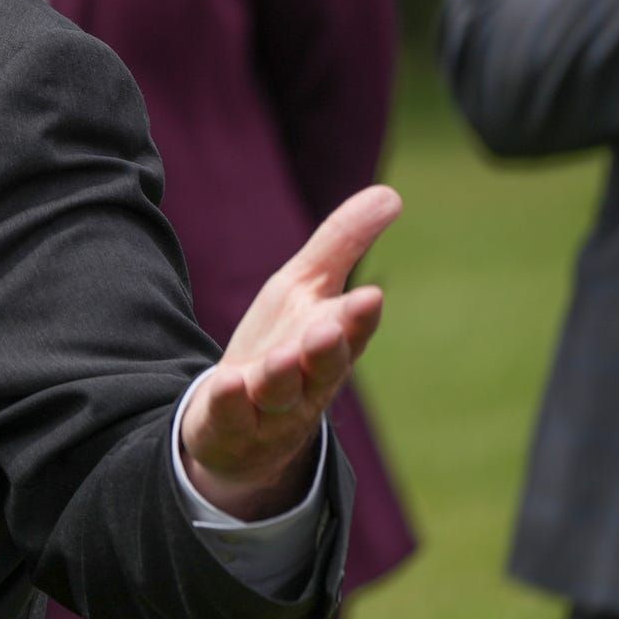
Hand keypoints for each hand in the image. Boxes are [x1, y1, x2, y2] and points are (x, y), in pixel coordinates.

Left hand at [180, 185, 399, 519]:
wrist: (242, 423)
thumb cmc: (283, 343)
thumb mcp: (305, 287)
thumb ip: (343, 243)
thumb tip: (391, 193)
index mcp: (329, 343)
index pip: (350, 330)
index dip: (359, 318)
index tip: (371, 296)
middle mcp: (305, 380)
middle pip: (321, 368)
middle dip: (326, 350)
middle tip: (328, 330)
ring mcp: (268, 408)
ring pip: (279, 395)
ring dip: (281, 378)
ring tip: (280, 359)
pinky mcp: (228, 425)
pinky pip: (230, 416)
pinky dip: (230, 402)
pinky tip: (227, 384)